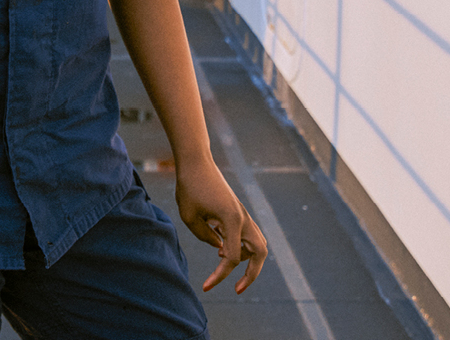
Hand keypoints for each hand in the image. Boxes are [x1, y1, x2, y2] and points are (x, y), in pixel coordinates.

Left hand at [174, 154, 268, 292]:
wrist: (196, 161)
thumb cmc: (189, 186)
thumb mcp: (190, 217)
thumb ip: (205, 237)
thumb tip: (219, 248)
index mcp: (232, 220)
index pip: (231, 258)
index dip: (219, 276)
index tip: (205, 286)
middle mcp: (242, 217)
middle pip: (260, 253)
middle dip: (251, 274)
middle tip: (238, 289)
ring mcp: (242, 213)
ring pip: (258, 244)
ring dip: (246, 259)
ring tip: (223, 262)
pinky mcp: (237, 211)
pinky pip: (247, 235)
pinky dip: (240, 246)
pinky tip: (220, 247)